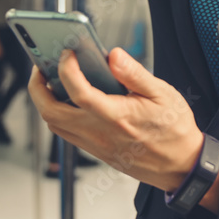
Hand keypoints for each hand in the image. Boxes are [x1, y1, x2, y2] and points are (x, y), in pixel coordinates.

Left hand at [28, 48, 202, 192]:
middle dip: (38, 87)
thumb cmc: (174, 130)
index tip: (67, 53)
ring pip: (54, 124)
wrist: (180, 165)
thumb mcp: (163, 94)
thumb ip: (135, 73)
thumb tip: (113, 55)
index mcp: (116, 116)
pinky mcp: (95, 150)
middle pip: (51, 112)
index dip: (67, 69)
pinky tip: (68, 98)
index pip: (79, 92)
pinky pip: (66, 132)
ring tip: (51, 78)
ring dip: (45, 101)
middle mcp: (100, 133)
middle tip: (41, 66)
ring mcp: (95, 144)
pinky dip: (58, 113)